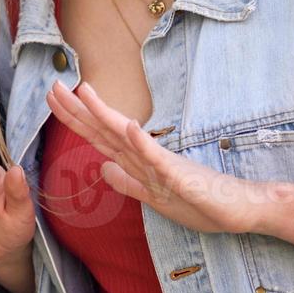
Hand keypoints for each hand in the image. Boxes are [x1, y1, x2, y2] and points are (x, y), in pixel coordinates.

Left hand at [46, 80, 262, 234]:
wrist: (241, 208)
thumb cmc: (203, 202)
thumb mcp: (155, 197)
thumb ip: (128, 182)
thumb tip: (102, 168)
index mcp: (139, 163)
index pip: (100, 137)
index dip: (75, 119)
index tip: (53, 98)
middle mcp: (147, 158)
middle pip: (105, 131)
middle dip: (77, 110)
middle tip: (51, 84)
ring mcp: (164, 164)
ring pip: (128, 137)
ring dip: (105, 115)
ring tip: (84, 92)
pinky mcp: (181, 176)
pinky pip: (158, 160)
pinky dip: (142, 143)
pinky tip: (129, 127)